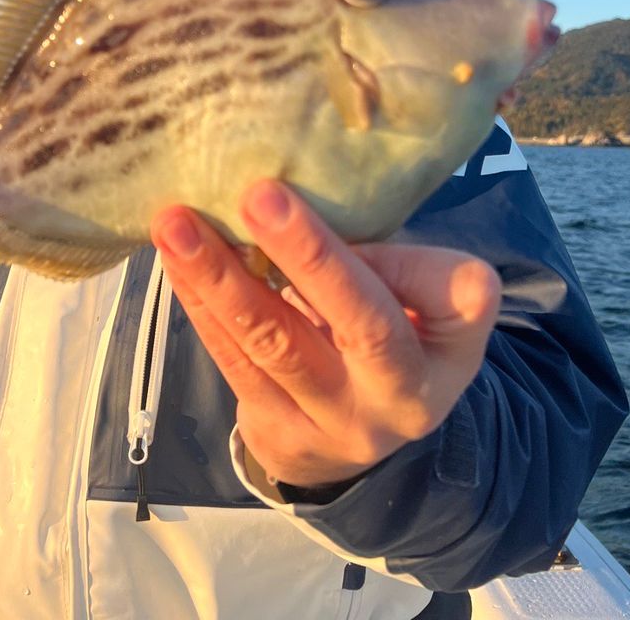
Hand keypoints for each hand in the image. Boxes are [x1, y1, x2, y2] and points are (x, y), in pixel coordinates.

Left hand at [150, 181, 500, 489]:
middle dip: (307, 254)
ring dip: (220, 277)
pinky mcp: (278, 432)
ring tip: (177, 224)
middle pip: (360, 322)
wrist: (361, 435)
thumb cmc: (395, 331)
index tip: (375, 216)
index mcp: (450, 353)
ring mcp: (335, 422)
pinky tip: (176, 261)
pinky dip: (203, 304)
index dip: (413, 257)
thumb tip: (307, 195)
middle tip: (257, 195)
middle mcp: (400, 397)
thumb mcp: (428, 304)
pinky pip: (234, 361)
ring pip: (275, 342)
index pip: (453, 297)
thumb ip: (395, 260)